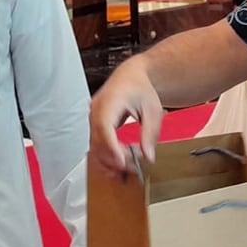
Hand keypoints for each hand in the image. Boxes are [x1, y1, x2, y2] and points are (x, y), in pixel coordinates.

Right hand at [88, 58, 162, 176]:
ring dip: (109, 161)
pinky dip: (105, 157)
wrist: (131, 77)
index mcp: (109, 101)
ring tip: (127, 170)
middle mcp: (96, 110)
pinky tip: (117, 165)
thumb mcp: (152, 110)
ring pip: (94, 146)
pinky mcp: (95, 126)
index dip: (111, 147)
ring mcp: (93, 119)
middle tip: (133, 168)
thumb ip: (150, 134)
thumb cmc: (140, 88)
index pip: (104, 127)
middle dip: (114, 158)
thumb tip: (148, 156)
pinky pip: (96, 145)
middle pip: (98, 140)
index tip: (122, 162)